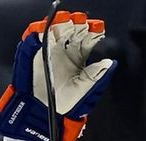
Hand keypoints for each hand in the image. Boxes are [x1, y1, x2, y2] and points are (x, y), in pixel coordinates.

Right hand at [0, 11, 116, 140]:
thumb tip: (110, 63)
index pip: (87, 39)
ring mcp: (50, 51)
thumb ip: (97, 74)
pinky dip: (39, 33)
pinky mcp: (36, 55)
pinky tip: (45, 29)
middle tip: (81, 21)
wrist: (47, 113)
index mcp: (79, 57)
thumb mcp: (86, 88)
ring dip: (60, 24)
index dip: (93, 32)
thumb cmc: (67, 102)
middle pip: (72, 31)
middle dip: (77, 24)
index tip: (98, 29)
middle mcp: (65, 51)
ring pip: (56, 32)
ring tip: (66, 21)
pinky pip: (37, 39)